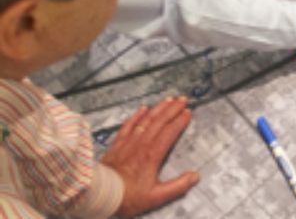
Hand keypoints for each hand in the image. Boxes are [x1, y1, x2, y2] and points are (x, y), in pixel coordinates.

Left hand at [102, 97, 198, 216]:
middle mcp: (142, 144)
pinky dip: (137, 115)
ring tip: (168, 100)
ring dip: (159, 108)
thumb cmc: (127, 197)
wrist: (99, 196)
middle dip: (173, 109)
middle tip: (182, 99)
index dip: (180, 121)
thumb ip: (177, 186)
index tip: (188, 112)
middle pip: (160, 121)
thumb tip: (194, 177)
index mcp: (152, 154)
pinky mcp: (117, 143)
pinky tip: (143, 108)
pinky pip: (128, 125)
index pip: (170, 132)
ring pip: (146, 119)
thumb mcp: (156, 196)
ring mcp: (129, 142)